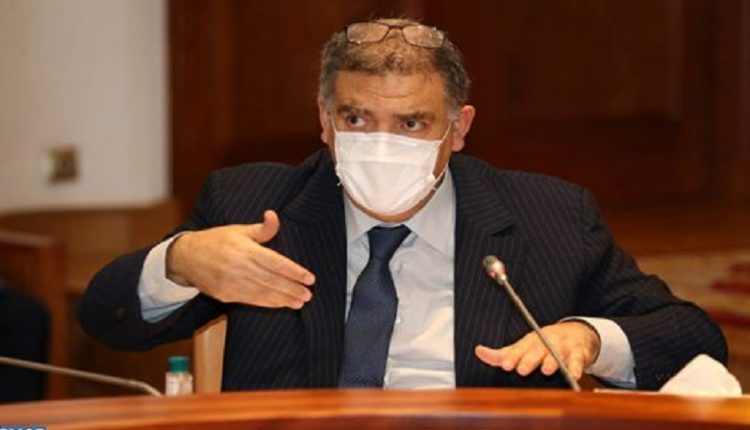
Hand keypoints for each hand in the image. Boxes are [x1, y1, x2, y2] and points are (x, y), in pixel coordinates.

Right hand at [166, 210, 315, 308]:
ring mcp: (230, 282)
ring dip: (283, 299)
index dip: (294, 271)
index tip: (309, 278)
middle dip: (292, 288)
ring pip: (262, 293)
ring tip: (299, 302)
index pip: (275, 262)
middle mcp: (238, 266)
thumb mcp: (238, 230)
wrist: (185, 257)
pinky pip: (251, 300)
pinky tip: (281, 304)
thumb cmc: (216, 241)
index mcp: (244, 249)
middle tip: (308, 294)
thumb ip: (262, 229)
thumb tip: (274, 216)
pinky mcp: (225, 294)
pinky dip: (268, 303)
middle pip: (271, 280)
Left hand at [474, 321, 600, 379]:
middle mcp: (545, 342)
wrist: (575, 333)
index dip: (512, 357)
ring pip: (557, 354)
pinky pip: (578, 360)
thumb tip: (478, 351)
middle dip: (529, 359)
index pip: (519, 349)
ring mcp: (562, 346)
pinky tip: (574, 374)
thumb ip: (502, 354)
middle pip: (537, 350)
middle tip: (522, 369)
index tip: (505, 365)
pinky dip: (576, 367)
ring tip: (547, 369)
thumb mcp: (522, 348)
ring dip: (552, 361)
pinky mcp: (579, 353)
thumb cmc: (543, 345)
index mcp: (529, 342)